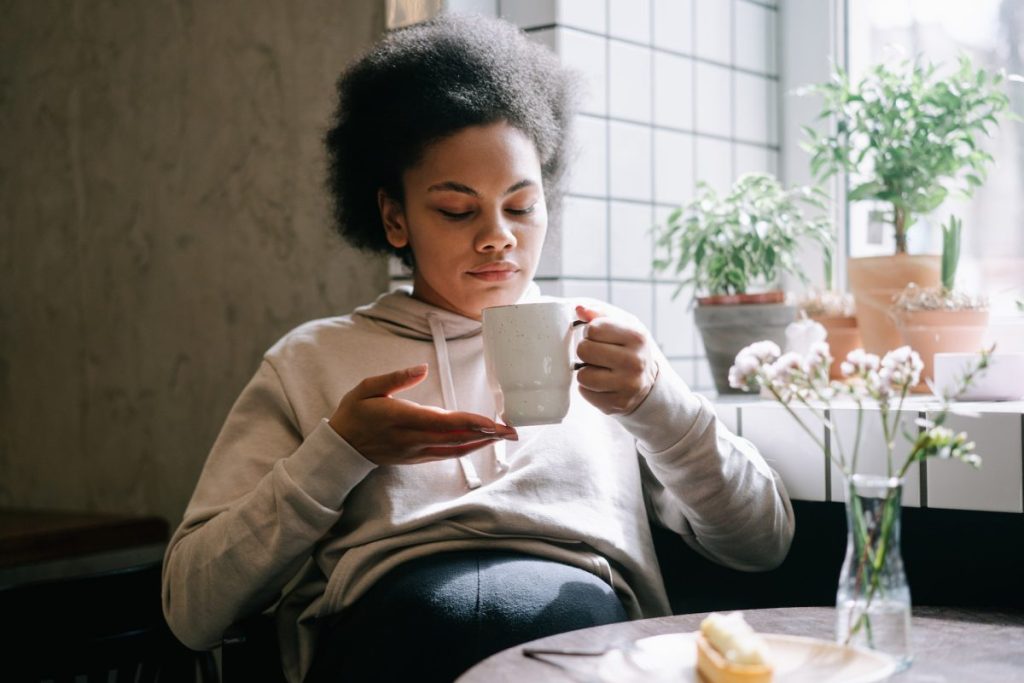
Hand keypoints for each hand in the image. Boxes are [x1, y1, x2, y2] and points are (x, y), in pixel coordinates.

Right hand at [328, 364, 517, 464]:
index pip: (444, 422)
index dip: (470, 422)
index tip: (492, 422)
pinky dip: (467, 448)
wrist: (342, 447)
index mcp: (403, 419)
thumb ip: (395, 378)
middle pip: (457, 438)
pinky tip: (480, 442)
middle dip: (486, 435)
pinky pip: (447, 454)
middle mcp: (413, 438)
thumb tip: (421, 367)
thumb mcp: (367, 388)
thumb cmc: (355, 413)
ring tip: (503, 436)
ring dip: (481, 443)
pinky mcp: (417, 457)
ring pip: (455, 449)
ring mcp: (416, 451)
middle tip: (512, 430)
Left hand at [574, 304, 658, 415]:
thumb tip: (579, 309)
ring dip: (586, 371)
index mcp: (637, 337)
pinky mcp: (618, 404)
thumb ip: (599, 314)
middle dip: (586, 351)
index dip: (590, 332)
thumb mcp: (622, 325)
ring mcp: (628, 386)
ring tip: (600, 370)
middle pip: (584, 350)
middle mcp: (635, 362)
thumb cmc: (629, 349)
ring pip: (582, 375)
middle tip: (598, 355)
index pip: (593, 328)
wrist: (649, 383)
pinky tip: (603, 384)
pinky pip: (585, 392)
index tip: (599, 337)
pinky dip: (589, 388)